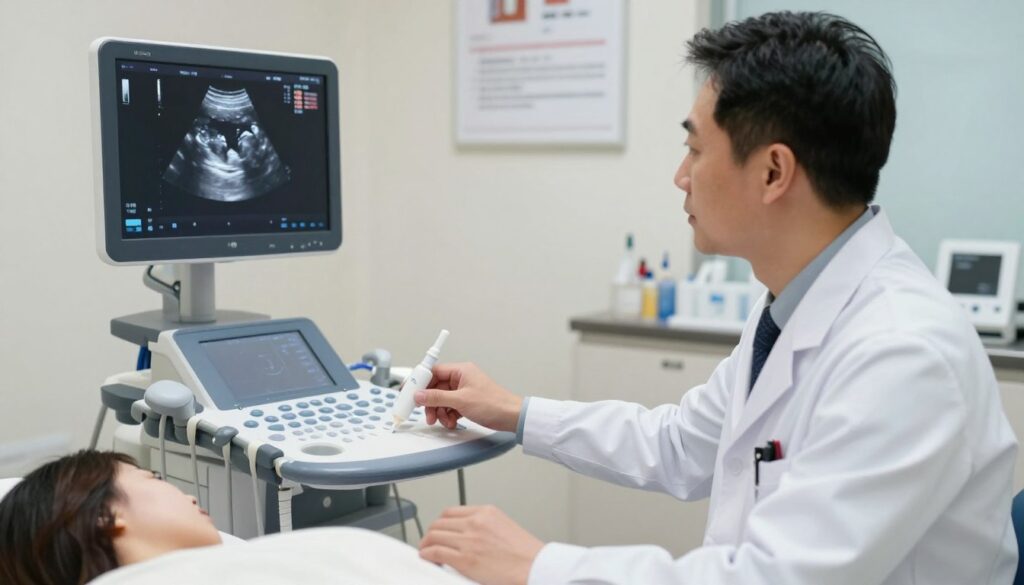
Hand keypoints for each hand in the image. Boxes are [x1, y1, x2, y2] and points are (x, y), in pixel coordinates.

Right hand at [415, 362, 522, 431]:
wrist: (511, 417)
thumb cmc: (493, 404)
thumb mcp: (460, 401)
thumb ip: (436, 398)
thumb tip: (418, 395)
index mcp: (460, 370)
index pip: (433, 371)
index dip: (420, 382)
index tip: (409, 392)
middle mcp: (461, 378)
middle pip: (435, 388)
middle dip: (430, 402)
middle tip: (426, 414)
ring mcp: (464, 390)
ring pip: (441, 399)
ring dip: (439, 412)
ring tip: (443, 421)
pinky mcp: (466, 402)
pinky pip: (449, 407)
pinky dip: (447, 415)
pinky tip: (451, 422)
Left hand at [419, 505, 543, 584]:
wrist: (535, 567)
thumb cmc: (526, 554)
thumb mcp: (504, 527)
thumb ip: (484, 526)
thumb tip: (469, 535)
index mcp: (486, 512)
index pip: (452, 511)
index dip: (441, 522)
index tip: (439, 529)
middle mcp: (475, 523)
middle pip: (440, 522)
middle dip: (431, 532)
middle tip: (429, 541)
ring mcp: (469, 540)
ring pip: (434, 536)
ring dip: (427, 543)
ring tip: (426, 550)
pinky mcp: (464, 559)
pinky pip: (436, 552)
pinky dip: (427, 554)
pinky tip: (428, 557)